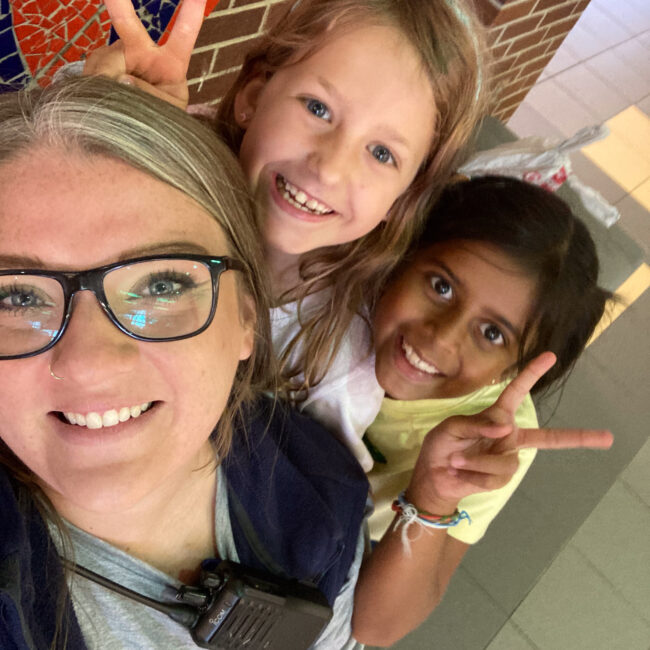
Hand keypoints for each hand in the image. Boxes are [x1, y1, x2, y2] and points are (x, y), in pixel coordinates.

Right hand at [84, 0, 207, 108]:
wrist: (137, 127)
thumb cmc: (160, 118)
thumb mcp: (166, 112)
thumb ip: (150, 98)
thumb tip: (121, 79)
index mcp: (171, 63)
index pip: (183, 36)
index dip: (190, 15)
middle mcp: (143, 52)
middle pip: (127, 25)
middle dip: (118, 4)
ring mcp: (119, 55)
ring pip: (105, 61)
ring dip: (106, 83)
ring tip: (117, 103)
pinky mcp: (98, 64)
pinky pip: (92, 72)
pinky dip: (95, 87)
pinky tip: (102, 97)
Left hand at [406, 352, 612, 513]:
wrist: (433, 477)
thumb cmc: (441, 445)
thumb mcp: (450, 428)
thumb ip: (475, 424)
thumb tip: (505, 428)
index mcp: (496, 416)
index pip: (516, 392)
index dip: (532, 373)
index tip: (550, 356)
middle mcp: (508, 436)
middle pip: (548, 437)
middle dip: (578, 437)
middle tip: (608, 437)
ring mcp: (507, 458)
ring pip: (503, 461)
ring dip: (474, 461)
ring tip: (456, 460)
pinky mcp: (500, 478)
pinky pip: (493, 477)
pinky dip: (471, 474)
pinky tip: (459, 472)